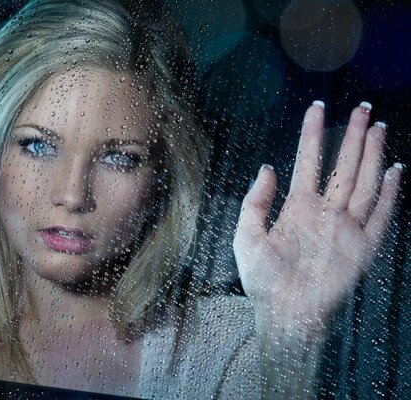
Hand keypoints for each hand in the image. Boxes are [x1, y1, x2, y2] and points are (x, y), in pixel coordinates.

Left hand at [233, 101, 402, 333]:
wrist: (285, 314)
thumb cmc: (262, 279)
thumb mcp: (246, 236)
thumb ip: (255, 202)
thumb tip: (267, 167)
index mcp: (297, 207)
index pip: (309, 161)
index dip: (313, 134)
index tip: (317, 107)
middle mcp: (325, 212)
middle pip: (343, 165)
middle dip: (353, 136)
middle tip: (363, 107)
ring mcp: (346, 228)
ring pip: (364, 182)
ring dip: (372, 155)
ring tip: (378, 128)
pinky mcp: (362, 248)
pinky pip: (380, 216)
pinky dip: (390, 194)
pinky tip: (395, 170)